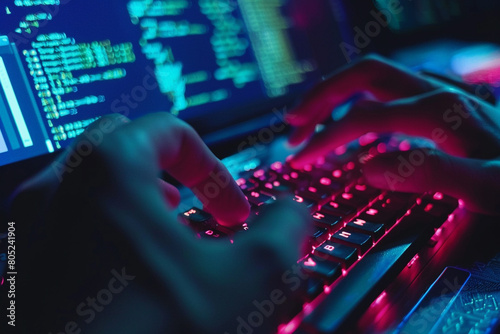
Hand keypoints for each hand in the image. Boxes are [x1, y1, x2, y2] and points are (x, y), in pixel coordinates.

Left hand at [12, 113, 309, 332]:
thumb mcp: (248, 282)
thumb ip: (285, 231)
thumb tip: (293, 214)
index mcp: (108, 170)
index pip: (171, 131)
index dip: (214, 169)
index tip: (234, 212)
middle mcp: (60, 189)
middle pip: (123, 143)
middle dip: (167, 170)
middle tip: (191, 206)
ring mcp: (34, 228)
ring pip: (89, 182)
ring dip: (134, 198)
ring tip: (163, 237)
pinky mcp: (26, 267)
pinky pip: (67, 223)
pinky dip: (105, 230)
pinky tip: (128, 272)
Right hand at [287, 55, 499, 214]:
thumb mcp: (488, 189)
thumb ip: (430, 174)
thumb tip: (369, 168)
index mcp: (440, 112)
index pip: (363, 117)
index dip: (326, 137)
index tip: (300, 160)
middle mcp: (439, 93)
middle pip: (364, 74)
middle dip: (321, 97)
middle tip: (292, 124)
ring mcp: (444, 93)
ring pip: (378, 76)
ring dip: (340, 94)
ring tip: (312, 119)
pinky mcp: (449, 101)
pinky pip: (396, 89)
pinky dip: (366, 99)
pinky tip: (361, 118)